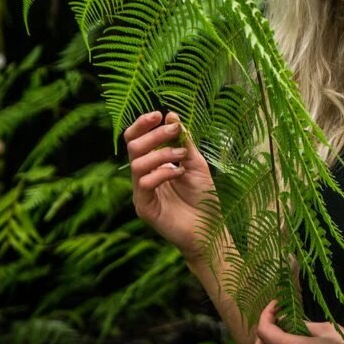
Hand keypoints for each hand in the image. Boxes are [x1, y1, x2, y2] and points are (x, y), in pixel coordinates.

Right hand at [123, 111, 216, 260]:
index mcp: (152, 164)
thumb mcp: (195, 163)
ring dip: (161, 154)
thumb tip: (170, 115)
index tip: (158, 115)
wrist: (211, 229)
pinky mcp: (144, 208)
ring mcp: (142, 193)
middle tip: (174, 131)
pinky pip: (144, 183)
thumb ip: (183, 142)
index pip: (136, 140)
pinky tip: (178, 173)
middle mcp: (143, 177)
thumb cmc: (203, 198)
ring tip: (181, 157)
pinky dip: (161, 173)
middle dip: (154, 135)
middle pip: (133, 147)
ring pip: (136, 164)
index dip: (142, 125)